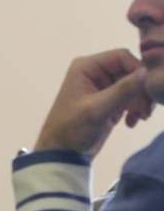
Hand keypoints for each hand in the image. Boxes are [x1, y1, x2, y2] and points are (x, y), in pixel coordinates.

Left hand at [34, 49, 153, 156]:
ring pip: (134, 85)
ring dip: (141, 101)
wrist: (63, 153)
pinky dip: (135, 109)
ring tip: (140, 118)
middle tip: (146, 110)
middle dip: (141, 90)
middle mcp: (94, 73)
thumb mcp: (97, 110)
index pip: (122, 57)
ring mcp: (102, 87)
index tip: (148, 89)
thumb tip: (146, 71)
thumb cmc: (72, 129)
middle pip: (131, 71)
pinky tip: (130, 123)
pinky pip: (131, 98)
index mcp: (86, 67)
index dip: (138, 70)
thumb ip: (122, 90)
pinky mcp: (109, 101)